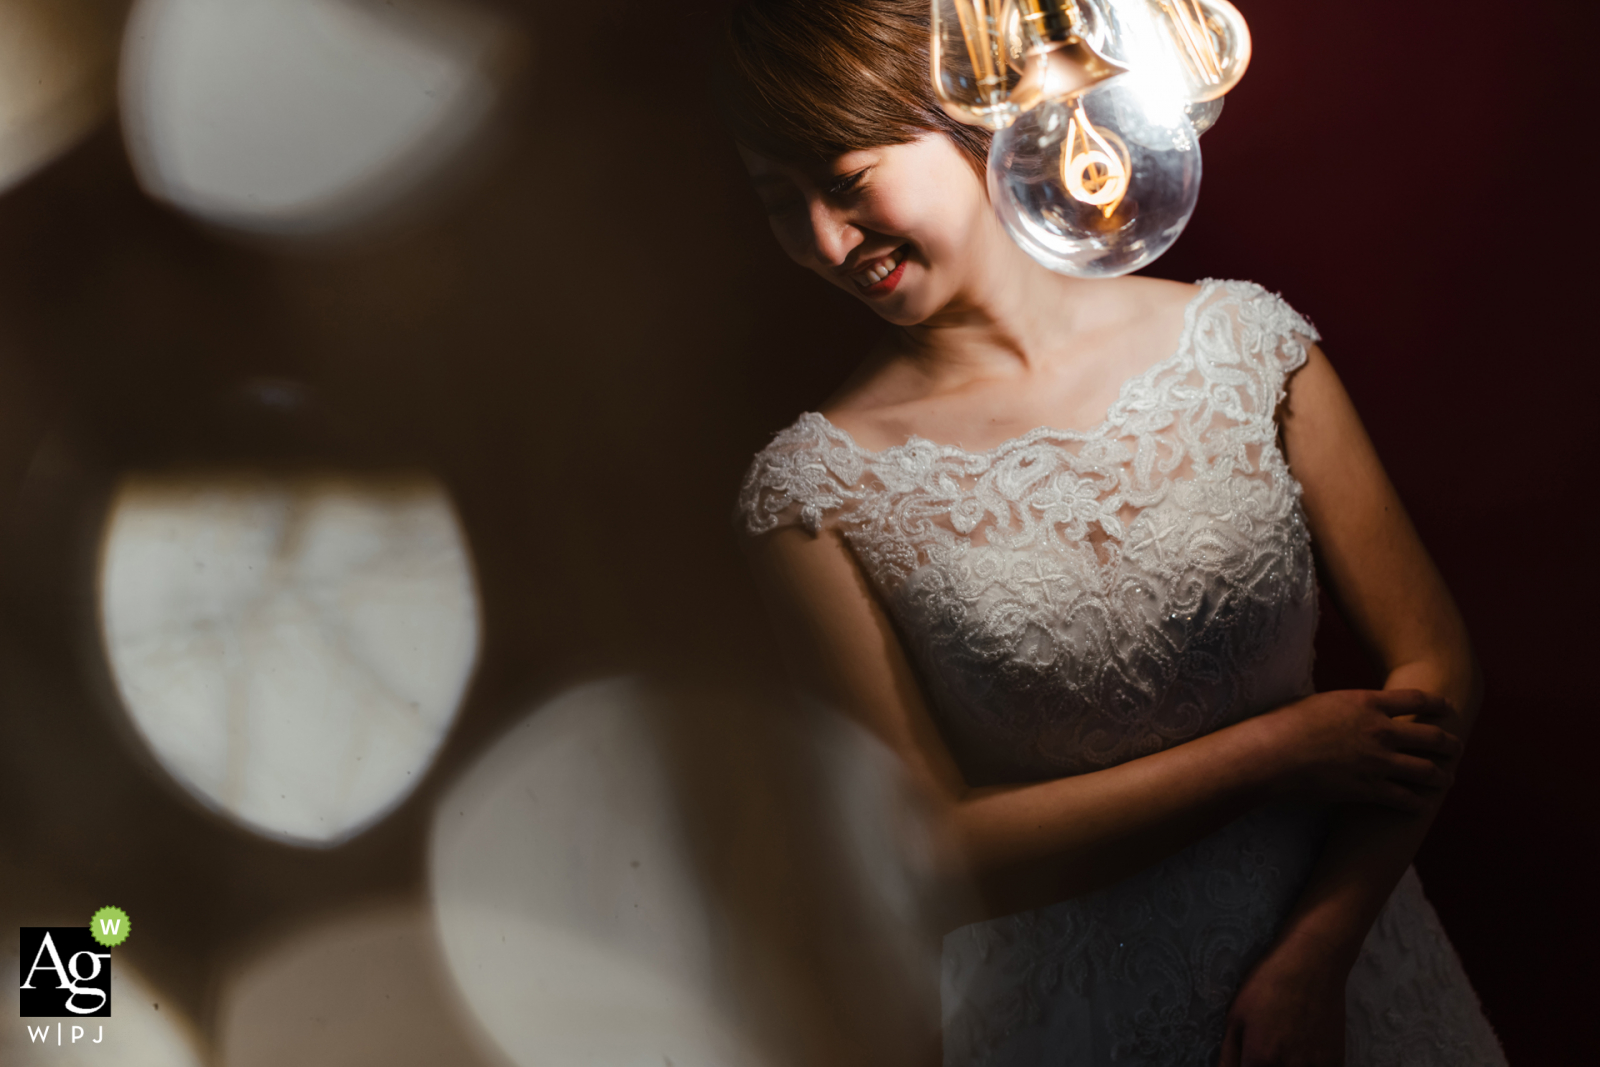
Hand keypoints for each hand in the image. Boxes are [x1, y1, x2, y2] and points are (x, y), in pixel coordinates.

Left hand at [1219, 933, 1347, 1066]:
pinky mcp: (1335, 1059)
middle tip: (1268, 1045)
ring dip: (1288, 1065)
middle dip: (1267, 1064)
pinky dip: (1310, 1065)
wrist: (1312, 963)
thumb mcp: (1236, 1014)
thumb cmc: (1268, 984)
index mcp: (1260, 1059)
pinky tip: (1303, 1050)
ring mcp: (1315, 1066)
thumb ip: (1229, 1052)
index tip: (1248, 1059)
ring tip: (1286, 1044)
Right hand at [1260, 689, 1461, 813]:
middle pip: (1432, 736)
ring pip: (1427, 770)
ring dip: (1442, 776)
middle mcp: (1380, 730)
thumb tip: (1350, 712)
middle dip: (1450, 743)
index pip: (1417, 699)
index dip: (1437, 703)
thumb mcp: (1321, 703)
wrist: (1272, 755)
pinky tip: (1422, 806)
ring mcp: (1378, 762)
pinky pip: (1405, 799)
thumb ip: (1346, 708)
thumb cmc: (1285, 725)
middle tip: (1457, 748)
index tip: (1447, 707)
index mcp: (1367, 702)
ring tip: (1447, 778)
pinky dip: (1417, 803)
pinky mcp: (1369, 789)